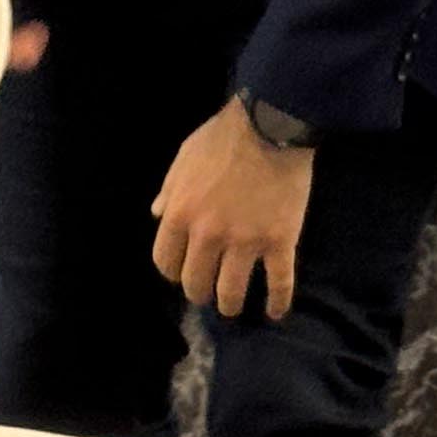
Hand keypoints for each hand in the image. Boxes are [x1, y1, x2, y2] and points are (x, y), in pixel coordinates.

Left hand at [151, 99, 316, 319]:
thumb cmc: (222, 138)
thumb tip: (157, 215)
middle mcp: (208, 236)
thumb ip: (169, 190)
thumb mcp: (183, 158)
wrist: (269, 124)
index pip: (166, 263)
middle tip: (210, 292)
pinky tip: (276, 312)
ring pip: (232, 293)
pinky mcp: (279, 242)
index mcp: (180, 215)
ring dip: (231, 304)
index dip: (174, 272)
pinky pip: (279, 283)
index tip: (184, 272)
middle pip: (196, 284)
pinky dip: (278, 303)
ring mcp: (245, 242)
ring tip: (235, 305)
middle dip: (201, 293)